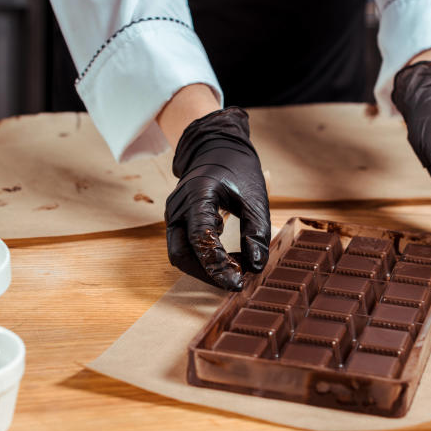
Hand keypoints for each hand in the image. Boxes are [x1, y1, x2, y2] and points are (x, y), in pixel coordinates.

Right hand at [165, 107, 270, 289]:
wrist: (216, 148)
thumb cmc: (236, 168)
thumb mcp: (255, 197)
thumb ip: (256, 232)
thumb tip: (256, 266)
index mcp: (197, 194)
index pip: (201, 239)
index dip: (218, 265)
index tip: (237, 282)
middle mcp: (178, 206)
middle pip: (182, 254)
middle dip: (207, 273)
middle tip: (234, 281)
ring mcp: (173, 213)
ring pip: (180, 254)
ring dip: (203, 268)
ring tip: (232, 271)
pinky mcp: (177, 219)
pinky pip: (183, 246)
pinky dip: (201, 258)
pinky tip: (225, 258)